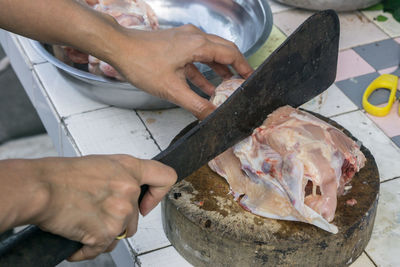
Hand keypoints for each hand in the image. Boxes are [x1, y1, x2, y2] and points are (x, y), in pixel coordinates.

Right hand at [29, 155, 175, 260]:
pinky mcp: (105, 233)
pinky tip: (76, 236)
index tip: (147, 203)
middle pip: (136, 218)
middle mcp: (129, 190)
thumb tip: (131, 190)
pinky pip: (101, 249)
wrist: (40, 188)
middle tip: (96, 212)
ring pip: (120, 234)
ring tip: (84, 221)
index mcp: (130, 169)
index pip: (165, 177)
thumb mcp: (102, 164)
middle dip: (118, 220)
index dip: (159, 193)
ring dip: (104, 234)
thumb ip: (123, 176)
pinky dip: (87, 248)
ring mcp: (119, 213)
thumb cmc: (63, 175)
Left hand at [109, 25, 253, 119]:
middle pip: (224, 50)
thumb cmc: (142, 63)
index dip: (244, 68)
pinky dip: (203, 71)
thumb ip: (195, 104)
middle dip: (235, 67)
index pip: (231, 54)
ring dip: (219, 70)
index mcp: (198, 44)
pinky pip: (196, 57)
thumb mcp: (172, 89)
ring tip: (227, 86)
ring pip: (210, 54)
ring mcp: (184, 39)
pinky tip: (205, 86)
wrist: (118, 47)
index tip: (251, 80)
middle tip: (243, 82)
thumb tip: (212, 117)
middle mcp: (194, 37)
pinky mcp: (175, 44)